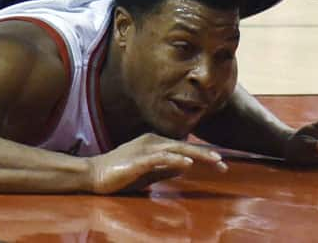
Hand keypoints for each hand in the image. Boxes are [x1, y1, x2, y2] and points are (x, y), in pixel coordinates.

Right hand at [88, 133, 227, 193]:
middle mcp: (153, 142)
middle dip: (206, 155)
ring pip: (177, 149)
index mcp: (155, 143)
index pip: (185, 149)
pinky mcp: (138, 159)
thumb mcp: (148, 173)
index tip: (220, 165)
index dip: (204, 156)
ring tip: (215, 161)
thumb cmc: (120, 174)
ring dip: (198, 155)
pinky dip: (176, 160)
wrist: (93, 175)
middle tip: (224, 164)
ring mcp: (145, 149)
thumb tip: (183, 169)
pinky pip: (161, 158)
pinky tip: (188, 165)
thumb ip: (165, 170)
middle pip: (185, 147)